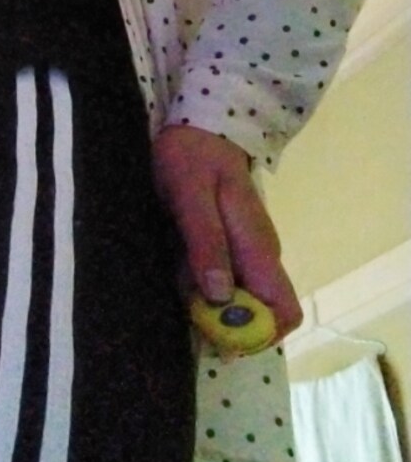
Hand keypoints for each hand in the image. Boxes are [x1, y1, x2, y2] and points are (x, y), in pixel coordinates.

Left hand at [151, 124, 302, 343]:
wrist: (198, 125)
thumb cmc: (192, 158)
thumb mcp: (190, 196)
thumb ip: (206, 242)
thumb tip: (222, 296)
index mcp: (258, 249)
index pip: (285, 312)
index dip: (259, 334)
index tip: (221, 336)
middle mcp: (260, 256)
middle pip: (258, 314)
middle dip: (224, 324)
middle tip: (186, 310)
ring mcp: (246, 252)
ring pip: (237, 300)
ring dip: (208, 306)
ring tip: (176, 282)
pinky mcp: (230, 247)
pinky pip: (222, 281)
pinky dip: (200, 287)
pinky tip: (176, 268)